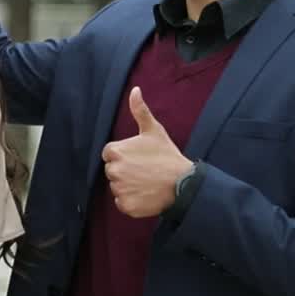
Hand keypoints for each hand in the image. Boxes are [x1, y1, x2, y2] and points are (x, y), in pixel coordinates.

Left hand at [101, 87, 194, 218]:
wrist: (184, 183)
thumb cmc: (167, 155)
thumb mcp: (153, 131)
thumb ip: (139, 110)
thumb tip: (135, 90)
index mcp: (115, 151)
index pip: (110, 155)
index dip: (125, 156)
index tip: (139, 158)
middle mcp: (113, 170)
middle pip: (112, 171)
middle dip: (125, 171)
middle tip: (145, 171)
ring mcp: (119, 189)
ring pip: (117, 187)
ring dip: (128, 186)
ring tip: (147, 182)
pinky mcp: (125, 206)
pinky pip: (122, 203)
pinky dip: (131, 202)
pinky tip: (145, 195)